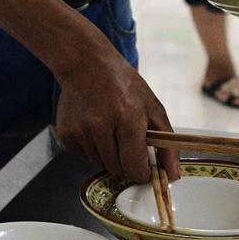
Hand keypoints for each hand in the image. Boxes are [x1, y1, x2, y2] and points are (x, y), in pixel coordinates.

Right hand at [54, 46, 178, 184]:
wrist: (87, 64)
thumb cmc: (124, 85)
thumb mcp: (152, 108)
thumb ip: (166, 144)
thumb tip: (173, 175)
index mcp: (127, 119)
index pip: (134, 168)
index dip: (142, 173)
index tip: (145, 168)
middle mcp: (100, 126)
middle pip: (117, 169)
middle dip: (126, 162)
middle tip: (127, 141)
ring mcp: (80, 131)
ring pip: (100, 164)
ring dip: (108, 155)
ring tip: (109, 129)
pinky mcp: (65, 134)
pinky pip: (84, 157)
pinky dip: (92, 148)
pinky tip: (94, 127)